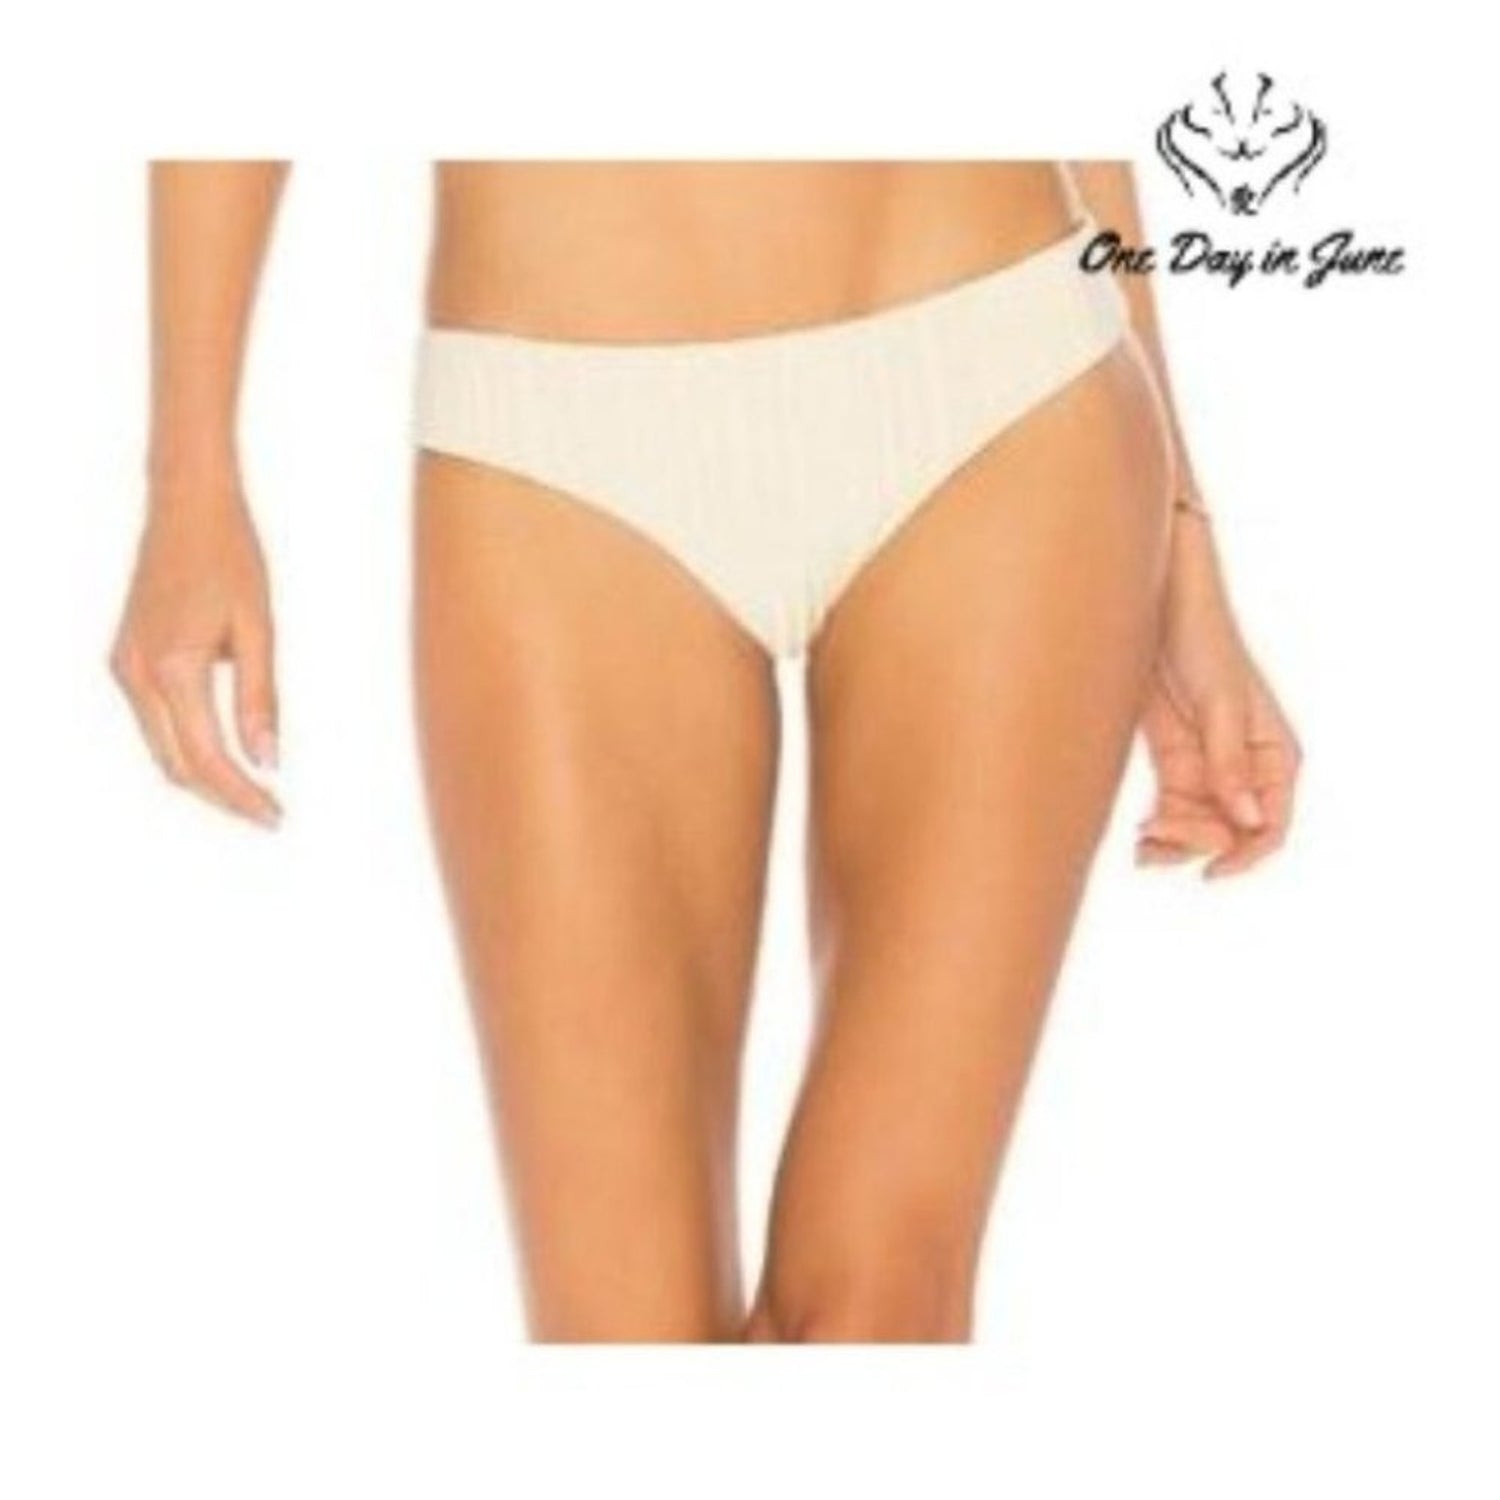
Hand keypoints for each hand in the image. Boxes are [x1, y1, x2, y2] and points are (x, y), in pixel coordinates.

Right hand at [109, 477, 280, 827]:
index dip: (242, 795)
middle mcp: (137, 673)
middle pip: (176, 765)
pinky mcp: (125, 658)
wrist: (186, 506)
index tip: (275, 816)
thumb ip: (260, 698)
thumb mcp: (259, 628)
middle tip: (269, 815)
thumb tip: (268, 761)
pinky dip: (185, 747)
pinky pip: (154, 722)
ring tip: (252, 793)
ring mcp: (124, 666)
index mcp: (173, 668)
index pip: (208, 758)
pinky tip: (222, 753)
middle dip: (222, 797)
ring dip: (203, 777)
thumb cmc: (232, 558)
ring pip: (160, 748)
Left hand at [1135, 518, 1300, 877]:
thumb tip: (1248, 819)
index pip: (1272, 825)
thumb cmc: (1205, 640)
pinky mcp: (1174, 761)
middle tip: (1157, 829)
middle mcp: (1245, 769)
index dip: (1246, 855)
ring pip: (1199, 827)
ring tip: (1144, 846)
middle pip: (1230, 833)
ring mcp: (1208, 767)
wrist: (1159, 606)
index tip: (1211, 871)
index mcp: (1274, 756)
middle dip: (1198, 841)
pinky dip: (1159, 827)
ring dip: (1174, 843)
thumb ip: (1229, 762)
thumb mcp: (1220, 702)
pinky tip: (1141, 835)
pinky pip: (1173, 809)